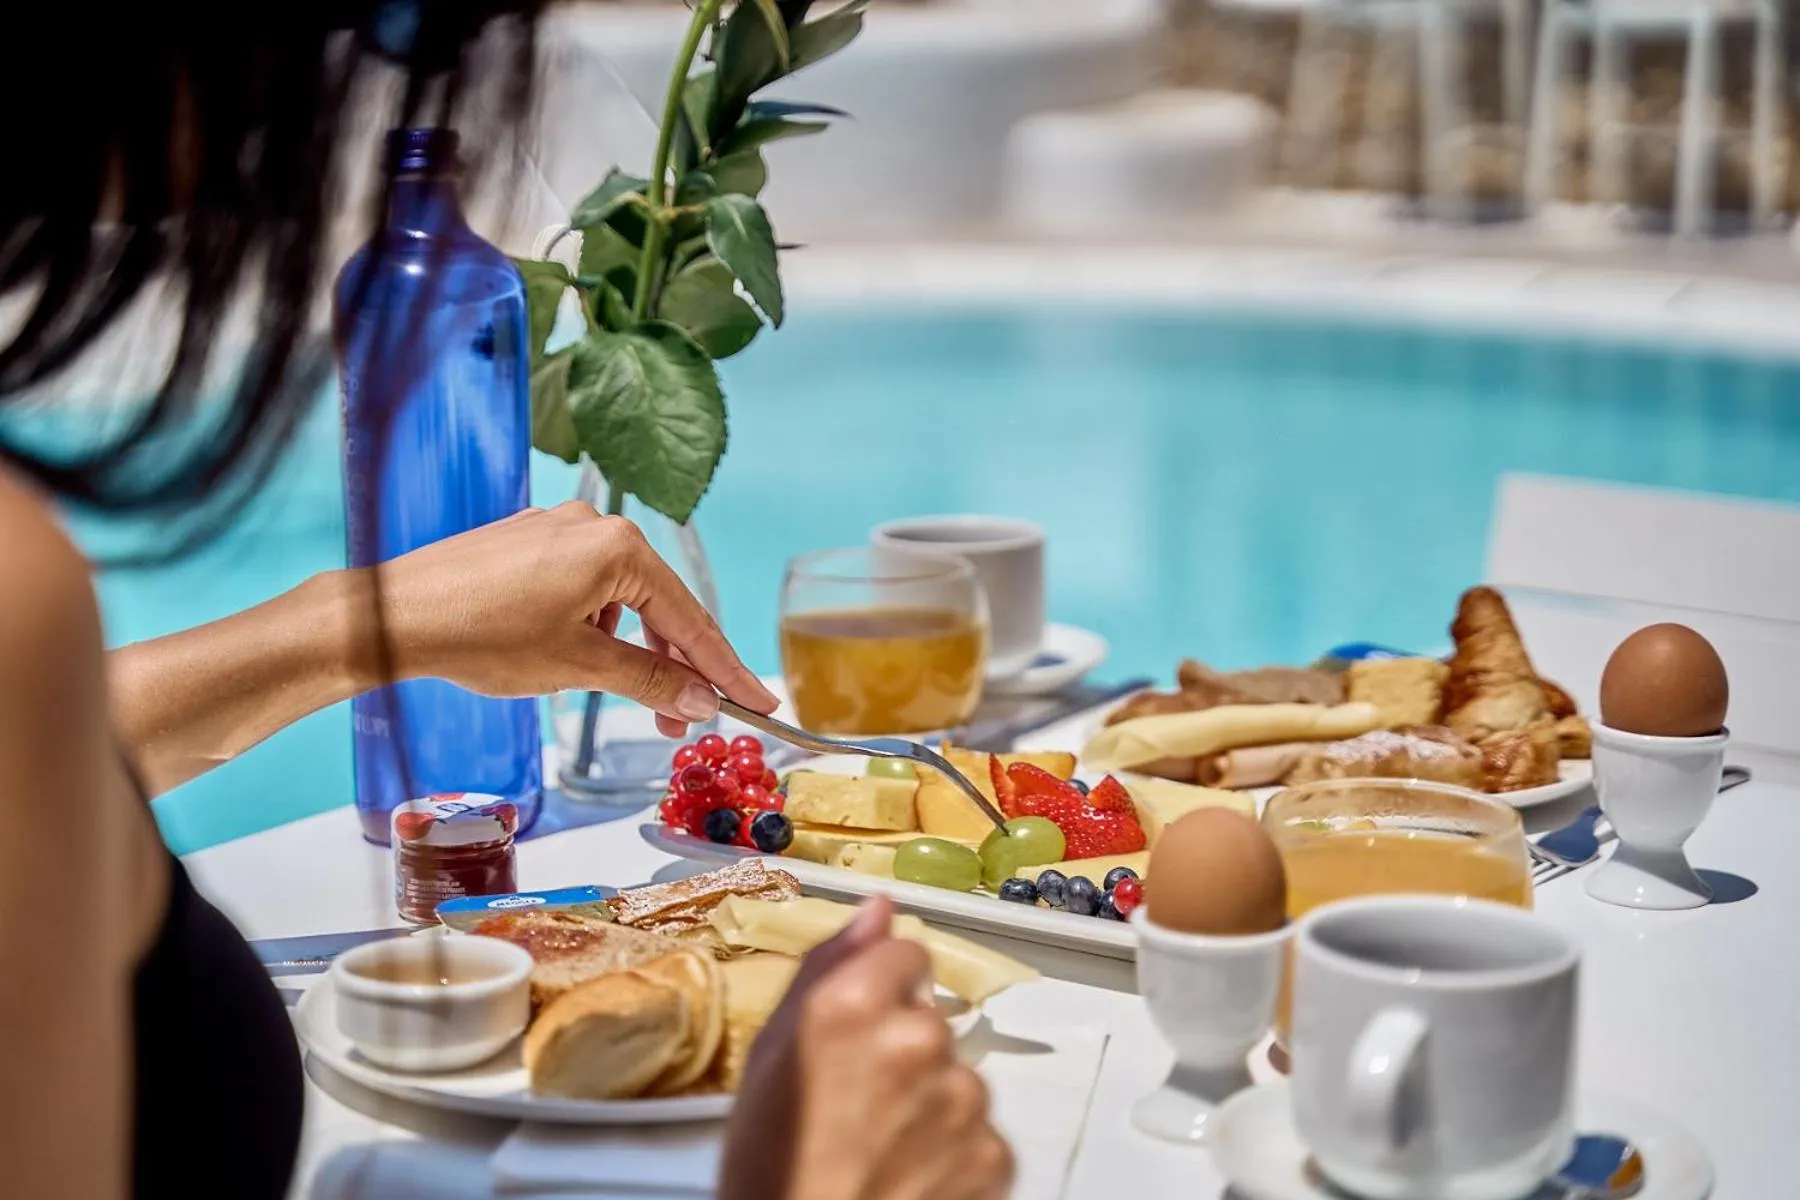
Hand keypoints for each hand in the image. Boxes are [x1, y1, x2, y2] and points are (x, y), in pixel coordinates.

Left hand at [355, 502, 777, 735]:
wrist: (392, 616)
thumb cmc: (481, 635)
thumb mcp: (577, 666)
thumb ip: (648, 681)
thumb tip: (700, 701)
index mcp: (617, 546)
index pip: (689, 617)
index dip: (724, 667)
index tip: (757, 701)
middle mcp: (593, 525)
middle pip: (658, 605)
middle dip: (673, 667)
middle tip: (682, 723)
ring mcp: (556, 530)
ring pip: (618, 599)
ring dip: (628, 651)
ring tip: (613, 695)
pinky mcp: (524, 544)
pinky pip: (581, 588)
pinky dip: (593, 628)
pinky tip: (573, 661)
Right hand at [718, 897, 1013, 1199]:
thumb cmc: (772, 1172)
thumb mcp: (769, 1058)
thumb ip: (828, 968)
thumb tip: (877, 910)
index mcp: (851, 1005)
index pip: (904, 953)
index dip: (878, 993)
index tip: (855, 1032)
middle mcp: (916, 1039)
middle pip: (929, 1019)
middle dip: (902, 1053)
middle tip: (854, 1110)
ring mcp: (963, 1099)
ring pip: (957, 1077)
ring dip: (930, 1105)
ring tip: (878, 1152)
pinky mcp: (995, 1155)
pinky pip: (983, 1134)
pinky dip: (956, 1155)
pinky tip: (908, 1178)